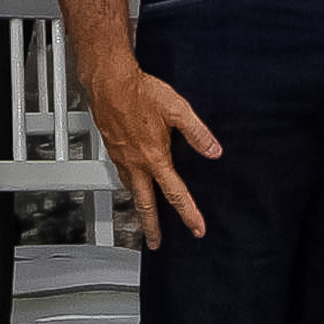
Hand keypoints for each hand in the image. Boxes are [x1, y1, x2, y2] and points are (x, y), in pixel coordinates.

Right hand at [82, 59, 219, 244]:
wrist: (109, 81)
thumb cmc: (139, 92)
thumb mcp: (177, 110)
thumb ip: (197, 133)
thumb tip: (214, 150)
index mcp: (155, 158)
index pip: (175, 194)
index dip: (188, 213)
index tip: (196, 228)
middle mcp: (136, 163)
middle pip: (145, 204)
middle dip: (151, 227)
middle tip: (155, 243)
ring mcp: (122, 157)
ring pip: (130, 190)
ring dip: (138, 206)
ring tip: (143, 216)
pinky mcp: (112, 148)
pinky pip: (121, 174)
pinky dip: (128, 185)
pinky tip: (131, 180)